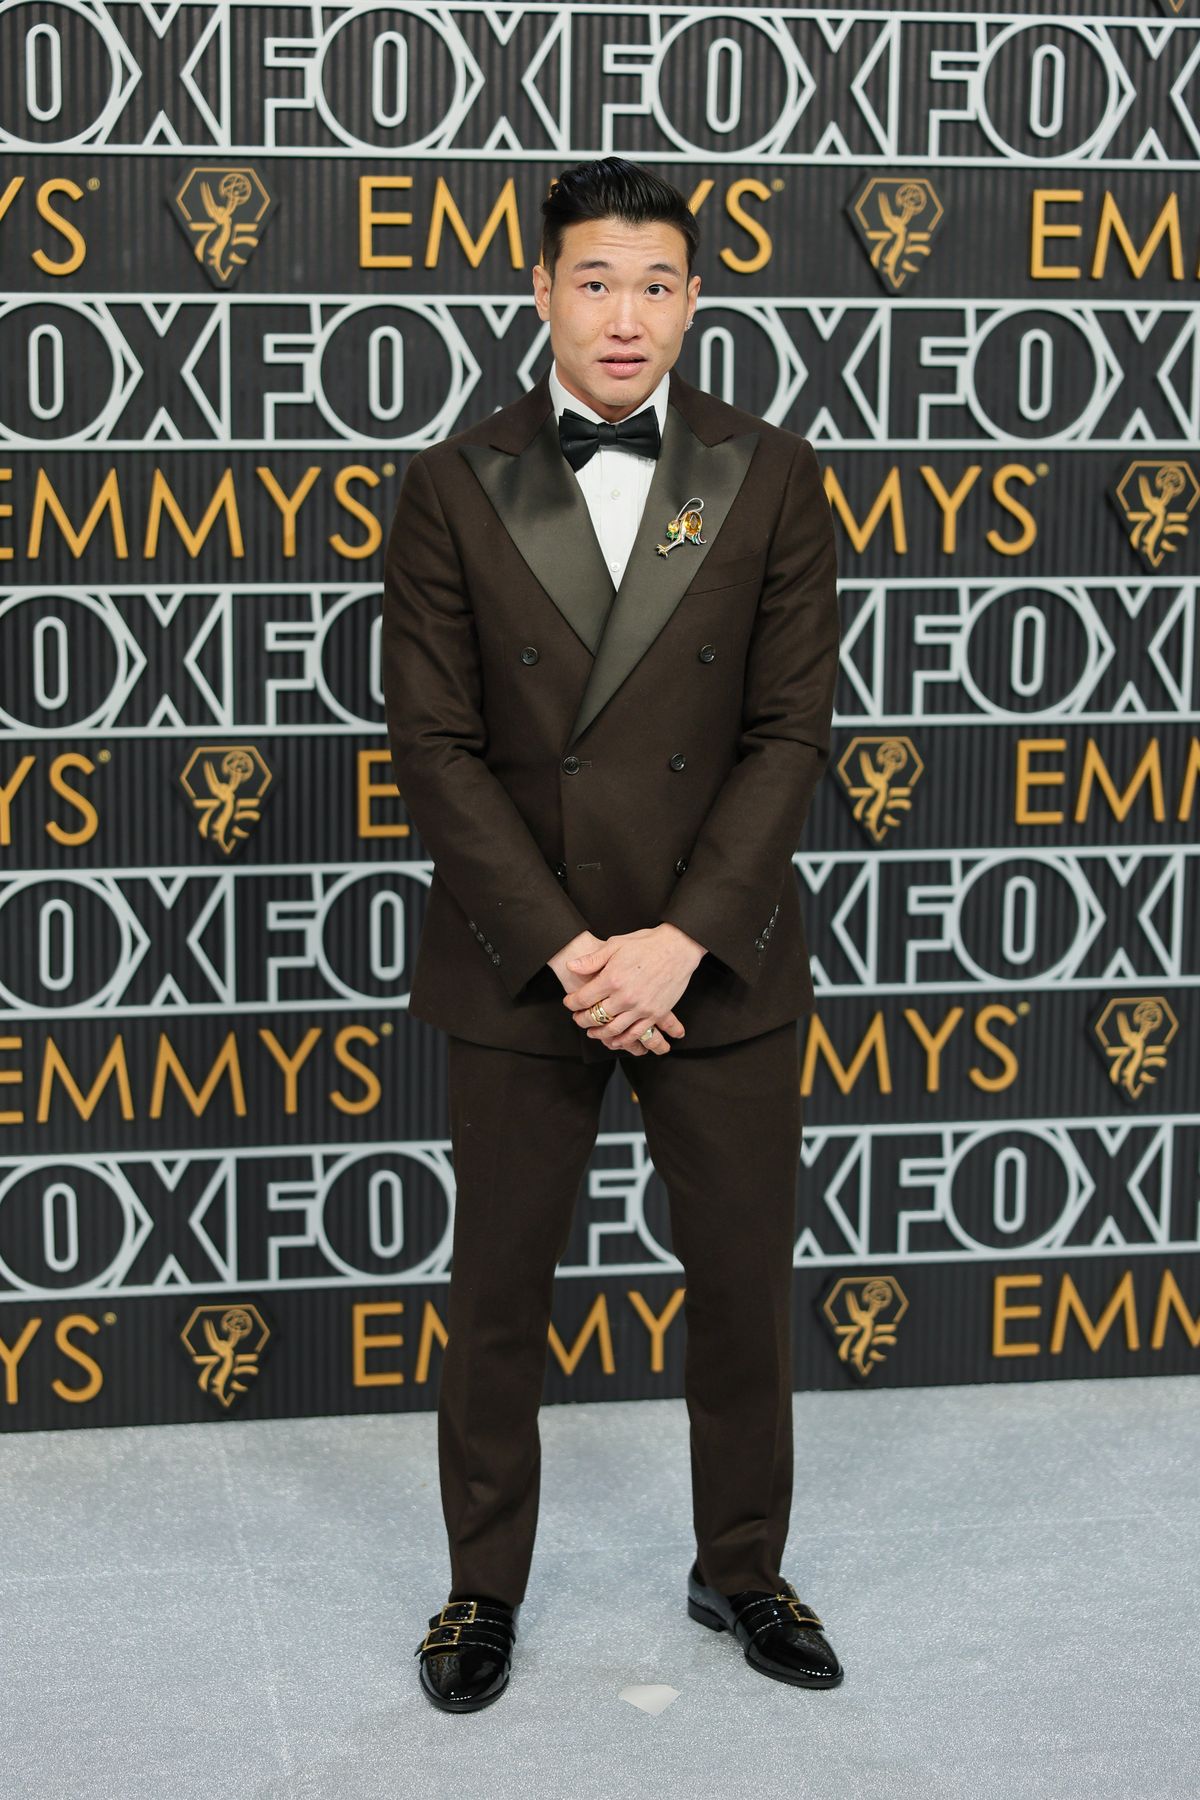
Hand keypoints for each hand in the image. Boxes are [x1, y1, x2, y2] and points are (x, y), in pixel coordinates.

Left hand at [561, 924, 704, 1052]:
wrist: (678, 948)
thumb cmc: (647, 943)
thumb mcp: (615, 944)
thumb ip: (592, 959)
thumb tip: (572, 967)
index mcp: (612, 979)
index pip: (583, 998)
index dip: (572, 1003)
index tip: (569, 1003)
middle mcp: (625, 996)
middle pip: (595, 1016)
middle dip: (582, 1020)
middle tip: (578, 1018)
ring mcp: (640, 1008)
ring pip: (613, 1029)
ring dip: (599, 1033)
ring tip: (592, 1032)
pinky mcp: (655, 1013)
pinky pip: (636, 1034)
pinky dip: (623, 1041)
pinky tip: (615, 1041)